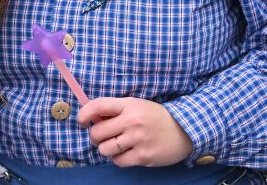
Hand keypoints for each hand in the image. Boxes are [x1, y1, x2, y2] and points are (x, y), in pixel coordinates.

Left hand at [77, 97, 192, 166]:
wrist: (185, 130)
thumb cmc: (155, 117)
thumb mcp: (136, 105)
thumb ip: (115, 110)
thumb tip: (92, 118)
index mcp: (129, 105)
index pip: (98, 105)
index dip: (84, 113)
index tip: (81, 120)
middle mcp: (132, 121)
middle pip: (97, 132)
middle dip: (95, 136)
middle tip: (102, 136)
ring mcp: (138, 140)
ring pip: (105, 149)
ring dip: (106, 149)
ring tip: (116, 145)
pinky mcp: (144, 156)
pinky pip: (118, 161)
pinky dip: (118, 158)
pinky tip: (126, 152)